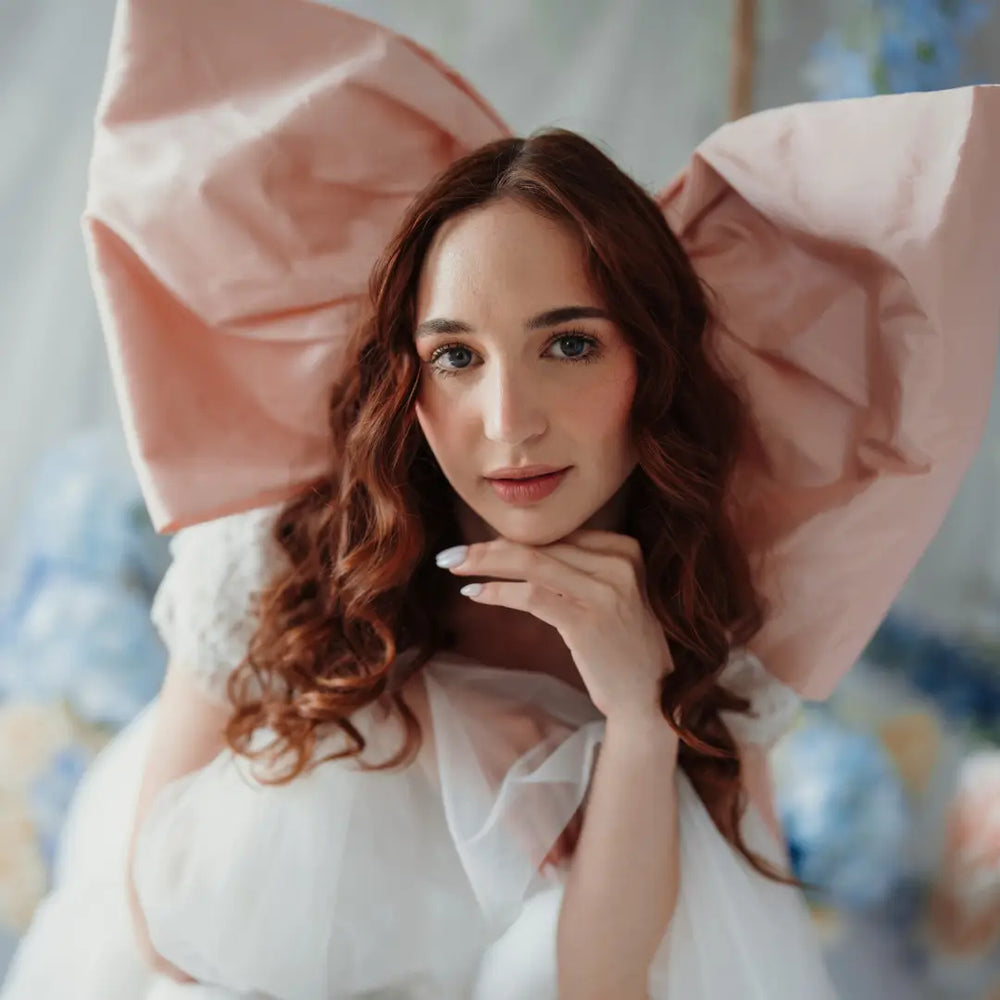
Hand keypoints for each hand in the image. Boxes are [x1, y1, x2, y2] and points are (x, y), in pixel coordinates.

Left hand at [436, 530, 673, 720]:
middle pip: (541, 545)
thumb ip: (576, 568)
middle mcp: (618, 564)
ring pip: (532, 564)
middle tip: (450, 554)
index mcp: (624, 549)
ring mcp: (605, 591)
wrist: (648, 696)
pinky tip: (474, 594)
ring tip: (452, 567)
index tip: (476, 546)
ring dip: (485, 563)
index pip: (556, 535)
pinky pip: (532, 596)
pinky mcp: (588, 621)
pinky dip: (498, 592)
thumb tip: (514, 550)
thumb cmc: (619, 645)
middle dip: (489, 547)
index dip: (511, 538)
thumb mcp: (608, 595)